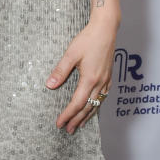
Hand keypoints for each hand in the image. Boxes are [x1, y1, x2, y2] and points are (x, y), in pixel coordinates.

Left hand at [45, 16, 116, 132]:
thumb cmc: (88, 39)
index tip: (59, 123)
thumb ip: (60, 71)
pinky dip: (96, 106)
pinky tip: (92, 108)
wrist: (106, 29)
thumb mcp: (71, 54)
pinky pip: (102, 97)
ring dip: (87, 116)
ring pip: (96, 104)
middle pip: (87, 108)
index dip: (67, 115)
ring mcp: (106, 80)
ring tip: (79, 125)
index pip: (77, 103)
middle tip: (68, 130)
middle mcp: (100, 83)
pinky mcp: (109, 77)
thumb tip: (49, 85)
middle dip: (76, 120)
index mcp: (90, 79)